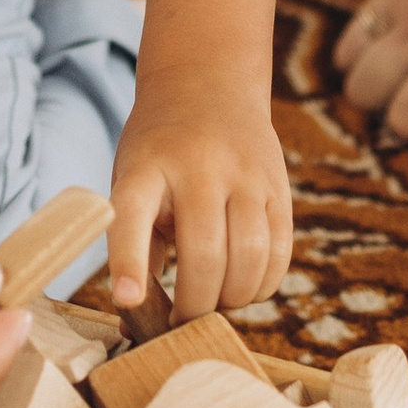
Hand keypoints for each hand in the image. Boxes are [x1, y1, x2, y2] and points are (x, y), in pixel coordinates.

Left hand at [106, 77, 292, 320]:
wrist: (207, 85)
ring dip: (230, 299)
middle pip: (204, 255)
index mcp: (145, 167)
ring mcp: (244, 173)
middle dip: (193, 307)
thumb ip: (134, 244)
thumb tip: (136, 322)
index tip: (128, 301)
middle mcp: (197, 166)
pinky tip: (242, 284)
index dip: (129, 263)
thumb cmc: (157, 152)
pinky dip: (261, 284)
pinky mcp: (278, 185)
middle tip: (182, 320)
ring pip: (248, 259)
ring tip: (214, 300)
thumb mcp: (132, 180)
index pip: (132, 217)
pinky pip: (278, 253)